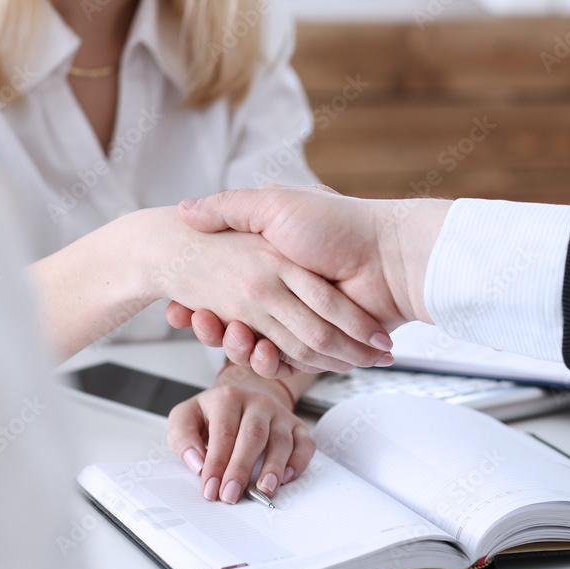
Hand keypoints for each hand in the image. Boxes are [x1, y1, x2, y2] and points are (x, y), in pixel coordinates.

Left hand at [166, 364, 314, 503]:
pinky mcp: (297, 426)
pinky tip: (287, 477)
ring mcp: (280, 414)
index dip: (216, 463)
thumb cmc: (213, 414)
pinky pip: (305, 444)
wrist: (242, 399)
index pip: (223, 432)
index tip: (210, 489)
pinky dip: (299, 462)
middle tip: (231, 495)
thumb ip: (182, 438)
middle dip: (241, 468)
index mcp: (228, 397)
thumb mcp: (186, 417)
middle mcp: (257, 402)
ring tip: (263, 490)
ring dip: (273, 467)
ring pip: (281, 440)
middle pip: (253, 435)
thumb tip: (197, 463)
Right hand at [172, 186, 451, 376]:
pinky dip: (270, 362)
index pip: (227, 290)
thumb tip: (185, 209)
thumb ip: (230, 207)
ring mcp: (304, 320)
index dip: (203, 300)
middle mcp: (288, 293)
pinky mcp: (322, 345)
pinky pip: (288, 361)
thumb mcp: (273, 204)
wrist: (388, 253)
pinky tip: (259, 350)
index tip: (182, 306)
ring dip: (237, 346)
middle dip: (215, 327)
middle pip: (238, 321)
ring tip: (228, 332)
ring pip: (258, 345)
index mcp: (275, 264)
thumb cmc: (337, 223)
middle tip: (200, 320)